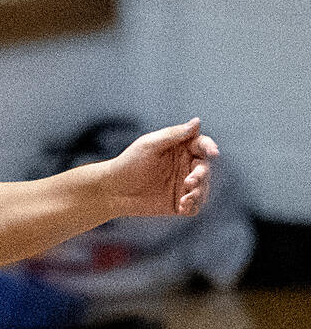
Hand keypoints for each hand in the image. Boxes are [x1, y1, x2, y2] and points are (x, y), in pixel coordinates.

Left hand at [103, 118, 219, 218]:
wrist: (114, 189)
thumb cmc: (129, 162)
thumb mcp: (150, 145)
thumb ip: (173, 135)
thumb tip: (197, 122)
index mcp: (179, 148)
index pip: (201, 145)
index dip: (210, 147)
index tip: (213, 152)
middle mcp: (184, 165)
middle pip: (204, 167)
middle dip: (202, 174)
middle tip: (189, 181)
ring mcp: (183, 185)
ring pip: (204, 188)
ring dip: (199, 192)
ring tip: (185, 197)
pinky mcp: (179, 203)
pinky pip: (196, 206)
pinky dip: (194, 205)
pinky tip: (182, 205)